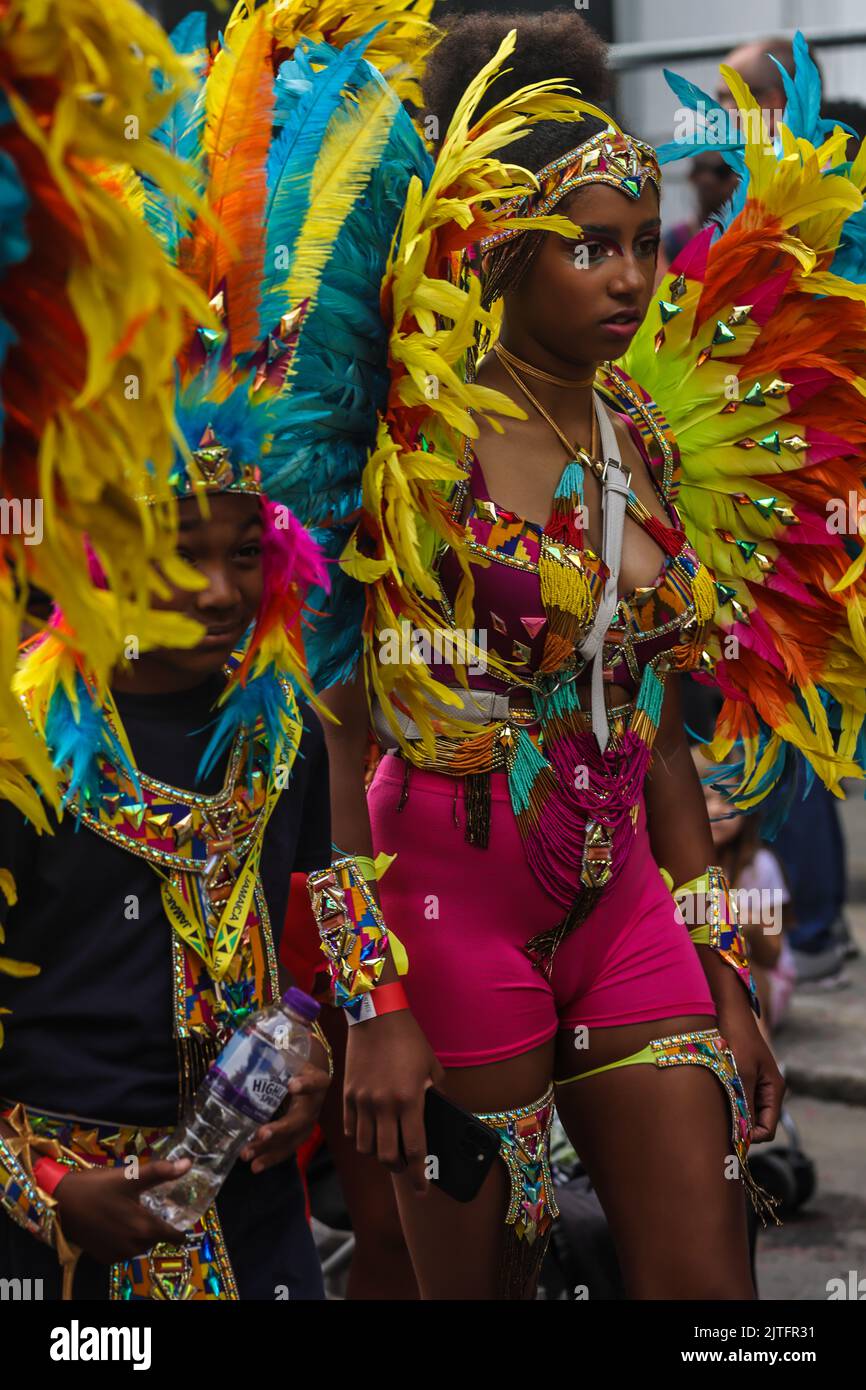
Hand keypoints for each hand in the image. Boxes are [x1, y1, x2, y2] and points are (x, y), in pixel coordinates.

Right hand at [55, 1159, 190, 1263]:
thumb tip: (188, 1164)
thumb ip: (161, 1171)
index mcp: (144, 1228)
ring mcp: (117, 1254)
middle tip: (152, 1207)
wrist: (60, 1202)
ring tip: (133, 1213)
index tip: (182, 1218)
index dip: (180, 1229)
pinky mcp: (103, 1257)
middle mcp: (133, 1247)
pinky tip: (118, 1223)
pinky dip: (125, 1241)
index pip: (173, 1236)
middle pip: (156, 1239)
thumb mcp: (130, 1175)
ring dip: (140, 1233)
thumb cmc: (97, 1187)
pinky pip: (123, 1251)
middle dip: (157, 1226)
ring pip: (140, 1245)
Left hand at [240, 1054, 330, 1173]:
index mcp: (315, 1080)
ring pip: (291, 1140)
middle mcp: (314, 1104)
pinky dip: (270, 1159)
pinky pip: (286, 1150)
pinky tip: (254, 1167)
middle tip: (262, 1133)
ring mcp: (308, 1124)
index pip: (315, 1081)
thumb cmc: (291, 1067)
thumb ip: (254, 1058)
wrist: (310, 1080)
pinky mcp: (299, 1136)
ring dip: (270, 1150)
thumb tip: (213, 1064)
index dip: (306, 1084)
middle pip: (300, 1119)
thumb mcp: (281, 1059)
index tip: (291, 1085)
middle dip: (280, 1128)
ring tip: (247, 1154)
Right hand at [344, 1007, 443, 1195]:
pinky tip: (370, 1134)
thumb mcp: (431, 1066)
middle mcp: (383, 1105)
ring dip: (378, 1155)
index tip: (423, 1189)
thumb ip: (436, 1093)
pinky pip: (350, 1129)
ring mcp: (362, 1101)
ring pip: (366, 1147)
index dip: (419, 1174)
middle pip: (388, 1156)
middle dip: (399, 1170)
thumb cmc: (408, 1039)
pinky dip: (360, 1138)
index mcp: (409, 1099)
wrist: (375, 1015)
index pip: (415, 1148)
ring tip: (388, 1150)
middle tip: (406, 1169)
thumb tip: (439, 1112)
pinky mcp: (347, 1094)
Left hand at [718, 1003, 785, 1143]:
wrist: (729, 1012)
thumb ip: (746, 1104)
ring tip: (715, 1109)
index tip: (731, 1134)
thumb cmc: (737, 1039)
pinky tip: (714, 1098)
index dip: (751, 1137)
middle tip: (719, 1124)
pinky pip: (738, 1101)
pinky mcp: (743, 1079)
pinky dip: (729, 1104)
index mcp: (774, 1090)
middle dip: (742, 1127)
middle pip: (758, 1124)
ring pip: (747, 1114)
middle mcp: (767, 1091)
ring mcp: (756, 1085)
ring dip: (734, 1115)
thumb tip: (745, 1135)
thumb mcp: (742, 1073)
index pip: (768, 1130)